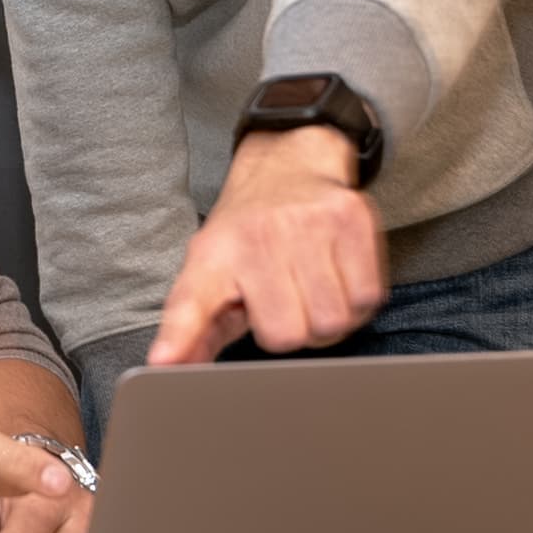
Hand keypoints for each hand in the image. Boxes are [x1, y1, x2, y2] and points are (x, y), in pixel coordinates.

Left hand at [147, 125, 386, 364]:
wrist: (287, 165)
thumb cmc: (246, 234)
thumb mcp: (210, 273)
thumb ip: (191, 326)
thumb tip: (166, 366)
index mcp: (212, 257)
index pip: (191, 303)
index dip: (180, 336)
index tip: (163, 363)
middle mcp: (257, 238)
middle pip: (291, 336)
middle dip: (294, 332)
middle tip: (287, 303)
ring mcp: (307, 225)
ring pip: (335, 321)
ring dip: (330, 319)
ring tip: (312, 291)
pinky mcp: (351, 219)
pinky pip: (368, 297)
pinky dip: (358, 301)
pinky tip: (338, 278)